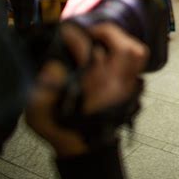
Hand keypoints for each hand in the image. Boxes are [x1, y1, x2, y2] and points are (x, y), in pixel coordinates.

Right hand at [25, 23, 148, 156]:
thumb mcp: (40, 114)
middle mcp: (116, 85)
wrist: (84, 147)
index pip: (93, 54)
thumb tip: (55, 65)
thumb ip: (43, 89)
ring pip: (137, 53)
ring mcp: (128, 85)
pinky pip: (138, 61)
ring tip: (102, 37)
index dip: (77, 38)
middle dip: (107, 33)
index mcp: (95, 90)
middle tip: (91, 30)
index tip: (66, 33)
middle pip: (125, 49)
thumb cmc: (62, 128)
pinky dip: (127, 49)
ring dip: (121, 39)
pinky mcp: (132, 86)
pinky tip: (109, 49)